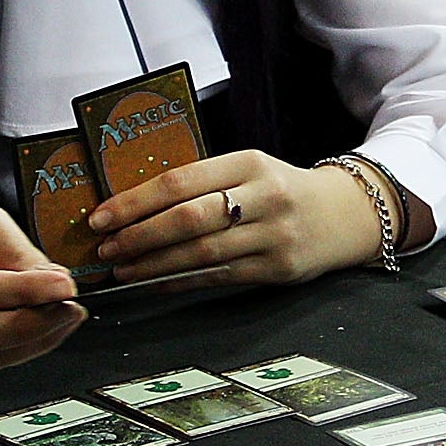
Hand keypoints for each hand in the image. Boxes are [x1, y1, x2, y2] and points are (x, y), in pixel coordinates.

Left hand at [86, 150, 378, 287]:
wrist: (345, 215)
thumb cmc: (282, 190)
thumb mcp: (249, 170)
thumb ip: (203, 182)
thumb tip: (134, 204)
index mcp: (249, 162)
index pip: (180, 181)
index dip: (135, 201)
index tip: (101, 216)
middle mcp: (264, 196)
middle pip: (188, 218)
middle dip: (138, 235)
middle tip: (106, 248)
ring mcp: (273, 235)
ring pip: (201, 253)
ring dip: (153, 264)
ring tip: (122, 270)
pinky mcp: (278, 268)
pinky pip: (218, 277)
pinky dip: (180, 281)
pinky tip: (155, 282)